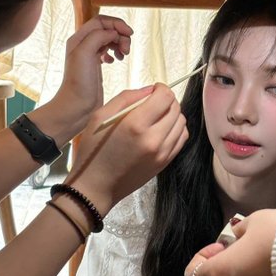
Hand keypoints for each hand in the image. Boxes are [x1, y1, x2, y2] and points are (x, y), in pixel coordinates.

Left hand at [51, 15, 133, 136]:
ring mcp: (89, 55)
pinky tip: (116, 60)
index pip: (101, 21)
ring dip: (120, 44)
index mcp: (79, 39)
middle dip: (121, 36)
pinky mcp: (95, 66)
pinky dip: (116, 52)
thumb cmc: (78, 84)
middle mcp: (83, 45)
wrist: (77, 107)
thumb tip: (113, 33)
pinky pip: (108, 51)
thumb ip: (98, 37)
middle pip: (107, 29)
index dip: (117, 24)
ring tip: (124, 55)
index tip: (129, 34)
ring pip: (109, 40)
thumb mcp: (85, 54)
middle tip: (126, 50)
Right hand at [66, 83, 187, 214]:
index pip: (165, 97)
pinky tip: (161, 130)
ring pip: (181, 123)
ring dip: (172, 115)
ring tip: (156, 117)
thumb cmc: (94, 150)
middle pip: (176, 108)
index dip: (161, 88)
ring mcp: (162, 153)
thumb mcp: (101, 116)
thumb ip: (127, 98)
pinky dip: (175, 130)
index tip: (154, 90)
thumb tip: (149, 90)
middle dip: (167, 101)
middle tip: (153, 103)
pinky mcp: (165, 162)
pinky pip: (181, 139)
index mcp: (136, 124)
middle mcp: (153, 139)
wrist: (96, 186)